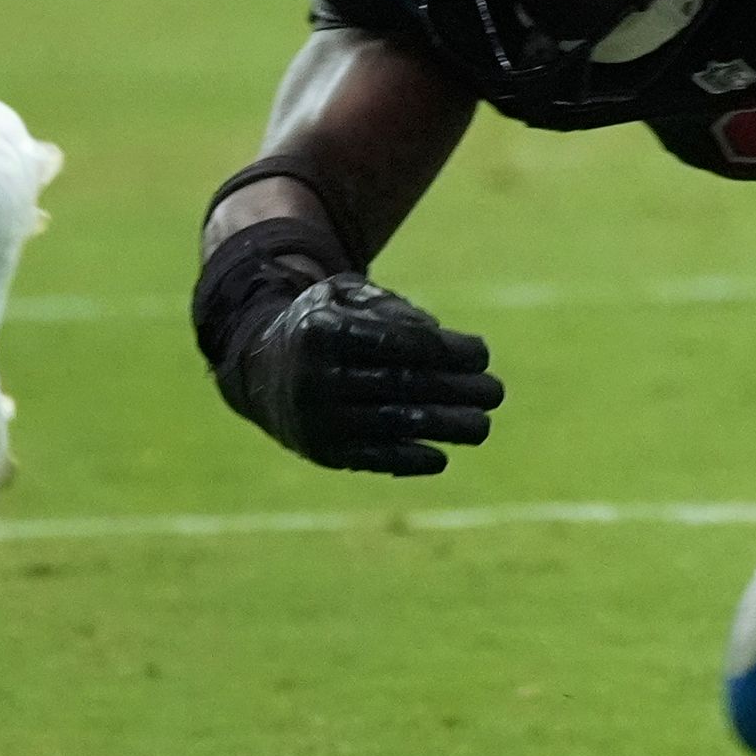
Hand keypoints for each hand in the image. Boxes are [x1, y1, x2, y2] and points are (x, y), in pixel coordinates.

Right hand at [220, 275, 499, 475]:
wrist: (260, 370)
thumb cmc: (323, 325)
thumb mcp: (344, 296)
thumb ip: (388, 305)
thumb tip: (436, 333)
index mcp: (324, 332)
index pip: (399, 344)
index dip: (447, 350)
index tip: (482, 355)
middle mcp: (317, 378)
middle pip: (404, 385)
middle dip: (457, 390)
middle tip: (495, 392)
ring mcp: (318, 419)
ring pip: (394, 424)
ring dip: (446, 428)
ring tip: (482, 425)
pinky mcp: (321, 452)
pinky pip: (371, 459)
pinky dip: (408, 459)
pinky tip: (440, 456)